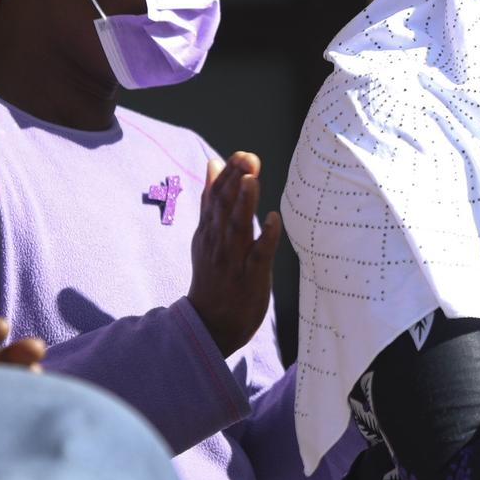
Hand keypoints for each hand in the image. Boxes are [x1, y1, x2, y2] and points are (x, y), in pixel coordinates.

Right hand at [186, 151, 283, 355]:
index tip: (242, 155)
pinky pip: (258, 255)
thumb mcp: (206, 234)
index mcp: (209, 230)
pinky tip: (273, 219)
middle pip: (223, 207)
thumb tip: (213, 163)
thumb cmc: (213, 274)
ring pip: (237, 228)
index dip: (229, 175)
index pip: (215, 197)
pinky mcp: (249, 278)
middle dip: (235, 181)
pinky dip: (265, 237)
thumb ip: (211, 199)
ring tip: (252, 180)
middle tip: (248, 158)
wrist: (209, 324)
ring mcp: (233, 260)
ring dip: (244, 204)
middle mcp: (218, 242)